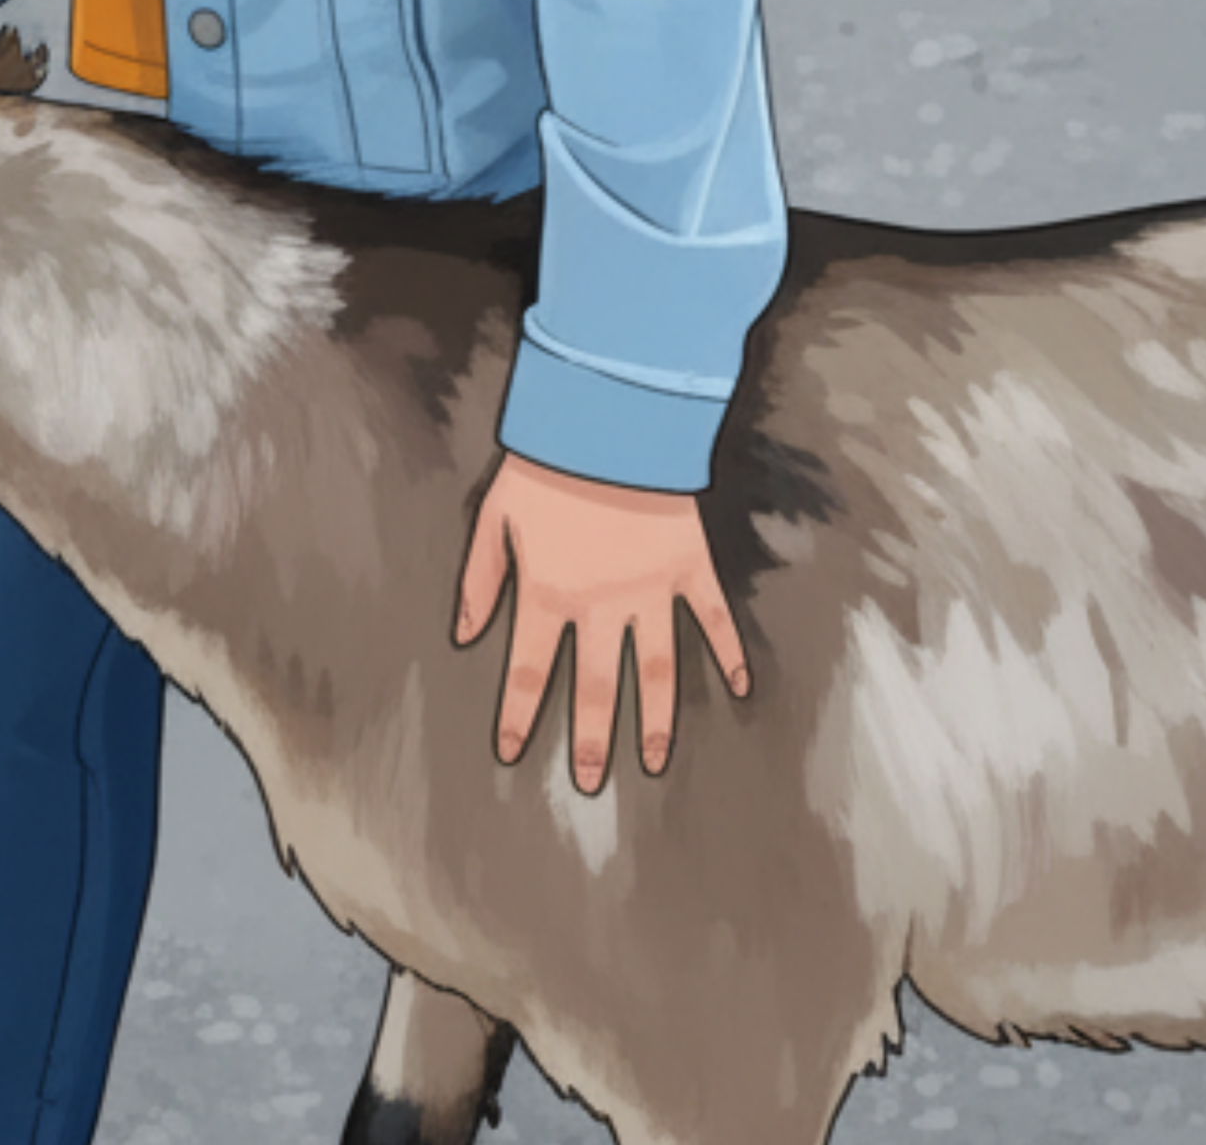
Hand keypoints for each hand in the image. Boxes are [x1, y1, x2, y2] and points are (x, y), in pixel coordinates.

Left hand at [454, 450, 750, 793]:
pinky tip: (741, 688)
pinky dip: (730, 653)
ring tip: (654, 760)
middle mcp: (601, 605)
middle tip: (591, 783)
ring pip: (655, 669)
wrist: (606, 423)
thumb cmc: (543, 464)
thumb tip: (464, 632)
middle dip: (590, 739)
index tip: (510, 754)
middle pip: (594, 687)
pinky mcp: (690, 567)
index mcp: (547, 593)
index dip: (517, 715)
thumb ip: (480, 580)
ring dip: (655, 718)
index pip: (527, 670)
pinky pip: (714, 619)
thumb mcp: (493, 516)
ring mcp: (651, 590)